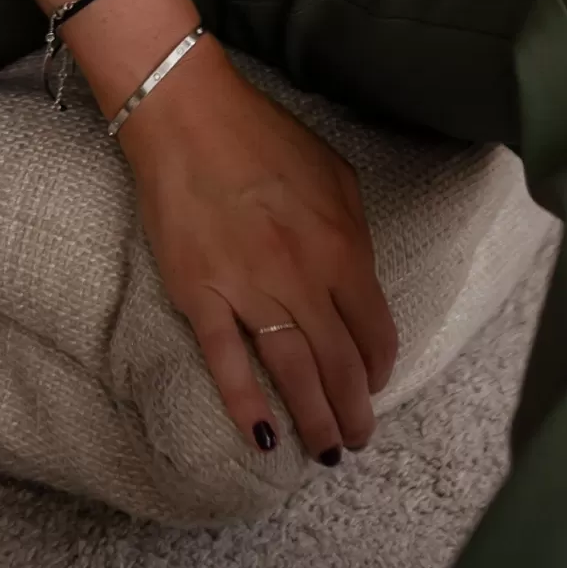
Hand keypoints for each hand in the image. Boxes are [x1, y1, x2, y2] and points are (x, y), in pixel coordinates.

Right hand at [118, 37, 398, 462]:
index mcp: (341, 246)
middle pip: (338, 364)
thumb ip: (352, 234)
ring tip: (325, 453)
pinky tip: (260, 437)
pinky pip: (226, 361)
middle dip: (353, 411)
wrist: (187, 115)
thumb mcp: (333, 174)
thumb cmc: (262, 136)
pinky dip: (244, 404)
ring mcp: (249, 289)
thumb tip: (359, 285)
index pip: (374, 330)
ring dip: (314, 419)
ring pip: (292, 373)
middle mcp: (302, 277)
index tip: (375, 384)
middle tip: (356, 438)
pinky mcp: (199, 295)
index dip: (379, 367)